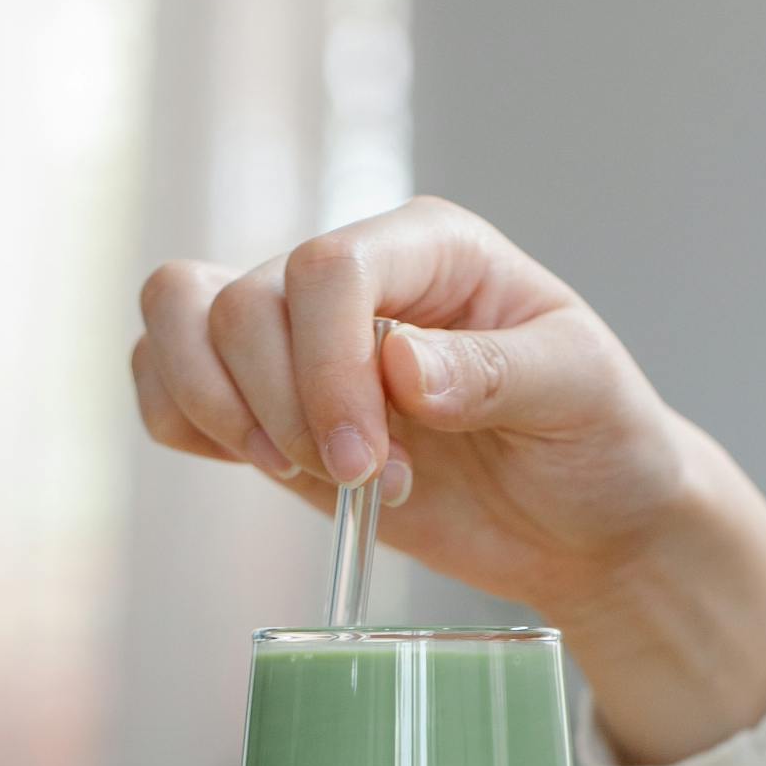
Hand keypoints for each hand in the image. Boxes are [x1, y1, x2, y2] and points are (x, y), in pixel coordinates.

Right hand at [132, 197, 765, 761]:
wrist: (588, 518)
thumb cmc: (599, 439)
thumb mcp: (581, 394)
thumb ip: (494, 371)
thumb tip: (399, 367)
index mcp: (431, 246)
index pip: (327, 269)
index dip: (324, 367)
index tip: (367, 463)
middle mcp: (355, 276)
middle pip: (240, 303)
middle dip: (284, 409)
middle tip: (365, 481)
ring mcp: (299, 336)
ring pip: (177, 320)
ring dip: (219, 409)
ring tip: (303, 473)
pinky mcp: (265, 402)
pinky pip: (166, 383)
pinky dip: (184, 424)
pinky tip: (262, 466)